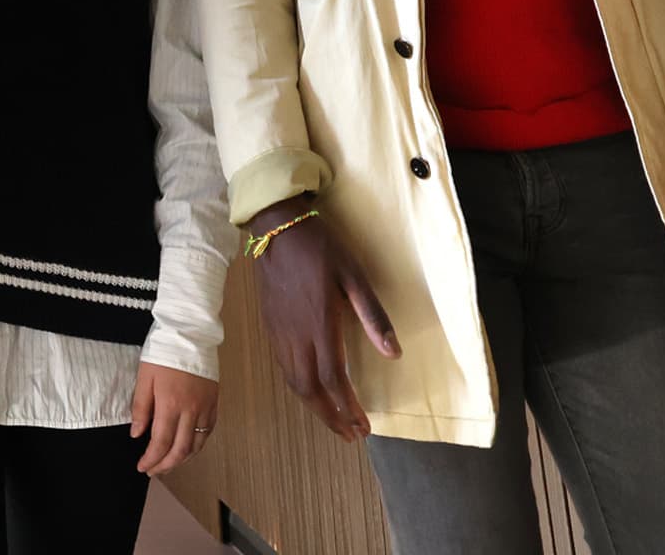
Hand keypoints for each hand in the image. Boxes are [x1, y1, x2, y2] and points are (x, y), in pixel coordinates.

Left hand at [129, 362, 217, 476]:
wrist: (190, 333)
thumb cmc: (164, 351)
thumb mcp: (144, 377)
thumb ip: (141, 408)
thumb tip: (137, 434)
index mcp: (170, 404)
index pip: (161, 443)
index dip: (151, 459)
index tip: (142, 467)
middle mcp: (191, 410)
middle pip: (180, 450)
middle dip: (166, 465)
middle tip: (154, 471)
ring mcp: (205, 407)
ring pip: (196, 444)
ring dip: (182, 459)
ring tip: (169, 464)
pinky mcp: (214, 402)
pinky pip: (208, 431)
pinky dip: (197, 444)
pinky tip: (187, 447)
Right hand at [249, 199, 398, 442]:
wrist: (275, 228)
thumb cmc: (320, 248)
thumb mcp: (354, 276)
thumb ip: (372, 316)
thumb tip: (394, 353)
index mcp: (320, 323)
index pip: (333, 379)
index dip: (348, 407)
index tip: (364, 427)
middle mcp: (296, 334)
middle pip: (309, 390)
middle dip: (331, 417)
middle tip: (350, 435)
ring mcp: (279, 331)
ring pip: (293, 381)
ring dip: (314, 408)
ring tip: (333, 421)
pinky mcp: (270, 326)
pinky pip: (283, 367)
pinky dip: (298, 388)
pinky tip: (310, 390)